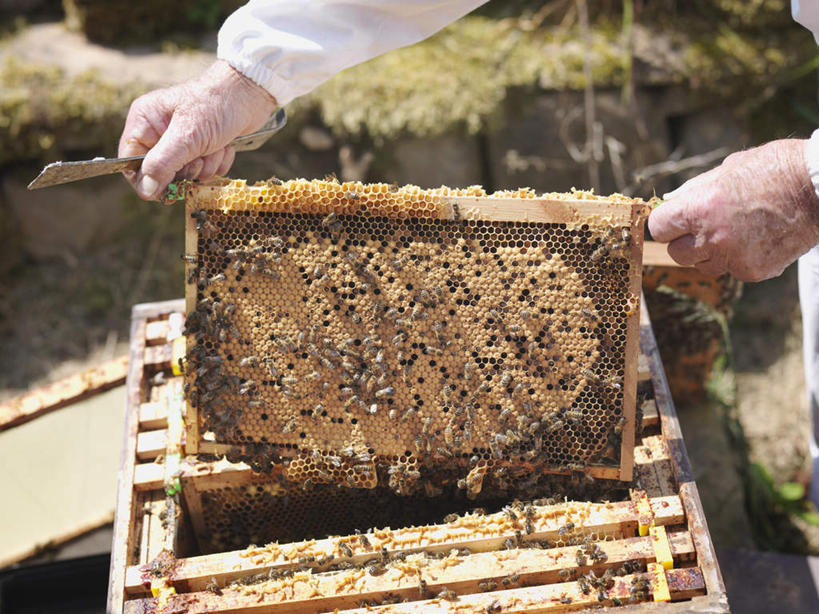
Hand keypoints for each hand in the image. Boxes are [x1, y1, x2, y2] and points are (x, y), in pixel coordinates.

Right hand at [118, 60, 277, 200]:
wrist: (250, 93)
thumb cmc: (215, 106)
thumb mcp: (187, 136)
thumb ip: (163, 164)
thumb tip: (146, 191)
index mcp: (144, 121)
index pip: (130, 162)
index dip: (146, 180)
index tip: (166, 190)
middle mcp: (159, 131)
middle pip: (161, 173)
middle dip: (186, 170)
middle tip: (198, 156)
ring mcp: (182, 140)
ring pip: (187, 174)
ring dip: (206, 166)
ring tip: (215, 146)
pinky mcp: (202, 147)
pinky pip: (205, 171)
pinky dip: (218, 162)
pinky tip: (225, 146)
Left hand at [648, 139, 818, 281]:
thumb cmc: (773, 170)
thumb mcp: (727, 169)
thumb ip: (694, 190)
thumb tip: (669, 201)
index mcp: (699, 209)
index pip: (658, 229)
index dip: (666, 223)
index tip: (674, 220)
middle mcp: (712, 238)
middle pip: (676, 253)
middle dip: (685, 241)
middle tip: (705, 226)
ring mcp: (733, 258)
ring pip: (703, 265)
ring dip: (710, 253)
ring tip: (735, 230)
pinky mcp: (753, 271)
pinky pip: (731, 270)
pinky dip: (738, 258)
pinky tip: (756, 238)